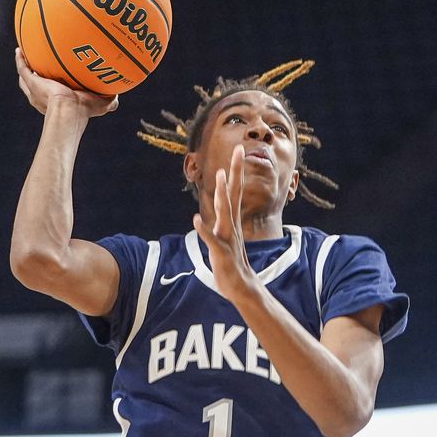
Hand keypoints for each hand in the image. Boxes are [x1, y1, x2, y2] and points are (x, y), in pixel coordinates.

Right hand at [15, 48, 118, 118]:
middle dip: (36, 75)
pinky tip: (19, 50)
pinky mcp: (32, 84)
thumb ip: (110, 100)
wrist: (68, 111)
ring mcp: (36, 90)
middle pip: (36, 85)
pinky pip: (23, 69)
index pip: (55, 92)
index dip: (55, 84)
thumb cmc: (84, 111)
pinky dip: (20, 60)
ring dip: (25, 66)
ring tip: (24, 53)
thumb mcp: (101, 105)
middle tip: (37, 63)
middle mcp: (45, 97)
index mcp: (59, 101)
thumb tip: (118, 95)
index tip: (57, 75)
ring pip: (27, 77)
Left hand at [192, 145, 257, 301]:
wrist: (241, 287)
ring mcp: (228, 238)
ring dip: (223, 194)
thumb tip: (219, 201)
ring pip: (226, 213)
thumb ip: (222, 218)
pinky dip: (204, 230)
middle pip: (235, 194)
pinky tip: (195, 219)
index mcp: (232, 221)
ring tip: (220, 176)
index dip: (237, 170)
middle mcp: (232, 225)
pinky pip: (212, 240)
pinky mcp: (222, 253)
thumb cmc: (232, 262)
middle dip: (236, 172)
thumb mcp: (226, 236)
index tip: (239, 149)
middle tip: (239, 150)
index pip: (236, 190)